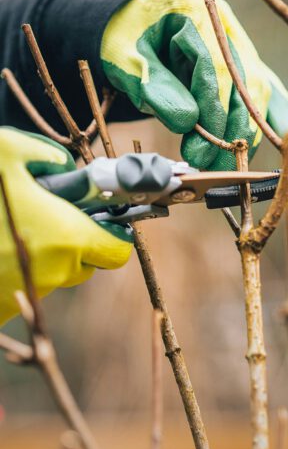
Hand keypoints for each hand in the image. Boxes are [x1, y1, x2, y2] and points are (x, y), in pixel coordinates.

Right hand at [0, 129, 132, 323]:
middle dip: (73, 242)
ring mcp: (23, 297)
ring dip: (41, 256)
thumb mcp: (8, 151)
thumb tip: (63, 165)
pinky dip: (12, 272)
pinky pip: (20, 290)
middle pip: (85, 265)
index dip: (112, 234)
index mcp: (66, 236)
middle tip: (44, 216)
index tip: (97, 219)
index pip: (117, 252)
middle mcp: (52, 273)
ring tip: (9, 227)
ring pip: (52, 277)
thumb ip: (48, 156)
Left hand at [101, 0, 287, 169]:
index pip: (217, 66)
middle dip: (232, 129)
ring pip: (259, 92)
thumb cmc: (124, 39)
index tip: (202, 148)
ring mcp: (241, 46)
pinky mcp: (245, 66)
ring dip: (249, 133)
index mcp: (198, 9)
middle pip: (245, 81)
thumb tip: (188, 122)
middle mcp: (227, 26)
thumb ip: (153, 86)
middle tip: (208, 164)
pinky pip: (268, 94)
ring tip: (228, 166)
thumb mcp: (124, 58)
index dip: (213, 110)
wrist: (132, 23)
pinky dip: (281, 121)